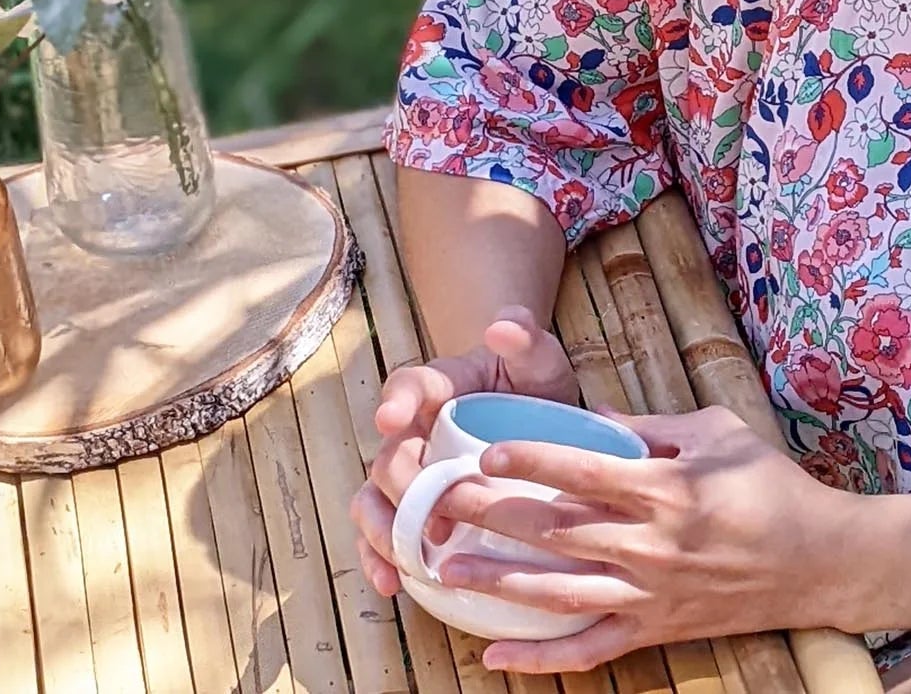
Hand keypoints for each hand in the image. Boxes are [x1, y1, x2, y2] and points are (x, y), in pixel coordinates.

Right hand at [349, 306, 579, 596]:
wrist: (532, 420)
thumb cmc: (531, 385)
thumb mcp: (538, 358)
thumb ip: (525, 337)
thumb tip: (504, 325)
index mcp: (437, 387)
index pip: (407, 384)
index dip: (397, 400)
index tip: (390, 416)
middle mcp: (411, 429)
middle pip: (389, 457)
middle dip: (400, 486)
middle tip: (426, 510)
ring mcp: (408, 472)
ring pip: (372, 500)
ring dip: (382, 531)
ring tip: (402, 558)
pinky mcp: (411, 509)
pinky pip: (380, 536)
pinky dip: (380, 560)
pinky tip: (395, 585)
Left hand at [422, 404, 857, 673]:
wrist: (820, 561)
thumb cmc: (770, 484)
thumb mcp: (716, 430)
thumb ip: (650, 424)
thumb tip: (590, 415)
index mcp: (667, 486)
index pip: (585, 472)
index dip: (532, 461)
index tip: (485, 452)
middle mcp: (652, 544)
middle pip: (558, 530)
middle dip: (494, 515)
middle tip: (440, 503)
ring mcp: (651, 593)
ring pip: (560, 593)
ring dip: (499, 583)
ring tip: (445, 570)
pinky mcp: (655, 628)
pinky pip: (589, 650)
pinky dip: (540, 660)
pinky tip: (493, 656)